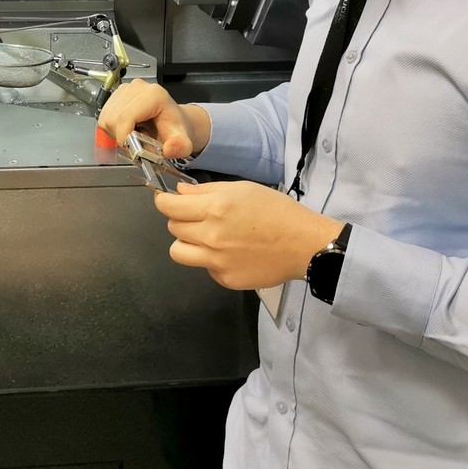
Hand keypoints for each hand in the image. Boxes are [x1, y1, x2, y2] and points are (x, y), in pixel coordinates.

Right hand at [96, 79, 210, 160]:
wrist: (171, 121)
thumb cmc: (173, 128)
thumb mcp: (183, 142)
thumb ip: (180, 147)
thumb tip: (170, 149)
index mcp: (154, 95)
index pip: (125, 117)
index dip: (124, 136)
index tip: (132, 148)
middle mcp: (137, 87)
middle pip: (113, 118)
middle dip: (121, 136)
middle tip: (136, 142)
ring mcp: (125, 90)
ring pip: (106, 118)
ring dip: (116, 133)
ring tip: (133, 134)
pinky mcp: (116, 95)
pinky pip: (104, 117)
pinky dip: (113, 128)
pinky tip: (127, 128)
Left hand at [153, 180, 343, 289]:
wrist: (304, 245)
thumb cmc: (277, 211)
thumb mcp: (243, 189)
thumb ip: (207, 191)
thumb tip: (180, 193)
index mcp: (215, 209)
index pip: (169, 207)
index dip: (164, 201)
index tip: (167, 201)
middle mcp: (211, 236)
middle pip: (173, 228)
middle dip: (180, 220)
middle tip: (198, 217)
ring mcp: (216, 261)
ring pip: (178, 252)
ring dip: (187, 243)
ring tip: (206, 238)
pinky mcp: (225, 279)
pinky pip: (204, 268)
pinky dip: (210, 260)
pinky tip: (230, 253)